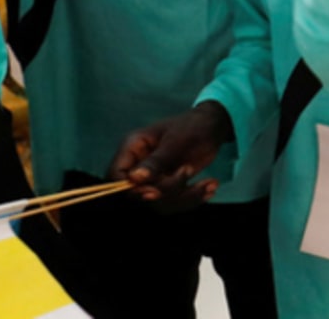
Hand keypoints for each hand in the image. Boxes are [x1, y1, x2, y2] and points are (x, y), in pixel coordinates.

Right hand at [109, 101, 232, 210]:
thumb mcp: (177, 141)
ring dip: (186, 197)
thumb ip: (156, 160)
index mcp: (133, 147)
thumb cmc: (193, 126)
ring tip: (210, 182)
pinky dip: (193, 198)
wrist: (213, 126)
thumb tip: (135, 178)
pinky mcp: (167, 187)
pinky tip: (211, 186)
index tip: (155, 191)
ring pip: (158, 203)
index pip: (115, 176)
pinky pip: (173, 202)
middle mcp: (138, 165)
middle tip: (189, 170)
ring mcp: (152, 178)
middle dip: (168, 190)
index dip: (131, 189)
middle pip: (138, 194)